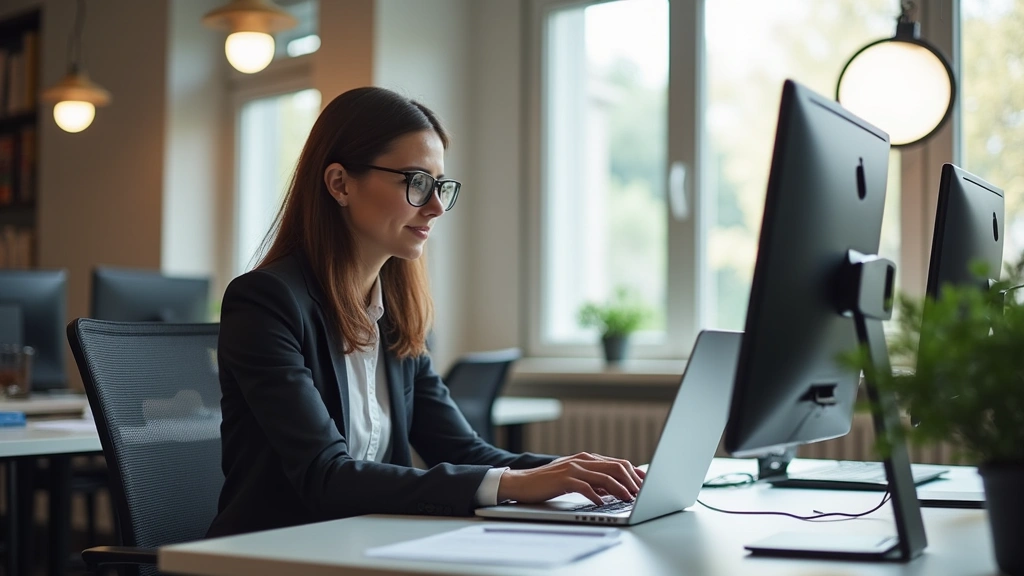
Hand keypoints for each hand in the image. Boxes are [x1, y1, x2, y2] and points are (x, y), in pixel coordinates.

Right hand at [496, 452, 645, 505]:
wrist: (522, 482)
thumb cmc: (549, 482)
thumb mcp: (574, 478)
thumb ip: (593, 480)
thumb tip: (613, 489)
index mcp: (587, 458)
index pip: (618, 463)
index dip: (634, 474)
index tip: (646, 485)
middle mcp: (582, 460)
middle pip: (615, 467)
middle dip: (632, 481)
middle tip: (642, 494)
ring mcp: (572, 468)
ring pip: (603, 476)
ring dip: (619, 489)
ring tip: (628, 499)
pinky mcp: (563, 478)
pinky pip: (584, 486)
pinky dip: (596, 495)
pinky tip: (602, 503)